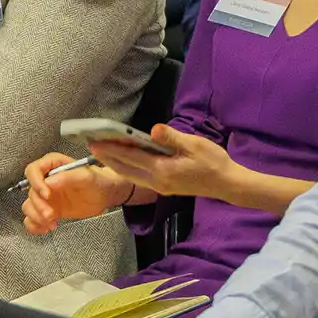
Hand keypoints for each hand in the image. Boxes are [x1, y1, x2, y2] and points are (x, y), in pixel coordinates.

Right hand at [22, 152, 134, 233]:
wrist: (106, 196)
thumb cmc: (98, 181)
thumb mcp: (86, 176)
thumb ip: (68, 177)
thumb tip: (49, 182)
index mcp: (53, 165)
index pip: (33, 170)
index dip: (36, 182)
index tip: (46, 194)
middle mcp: (46, 180)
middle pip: (30, 192)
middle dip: (39, 205)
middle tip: (51, 215)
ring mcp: (46, 196)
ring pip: (29, 206)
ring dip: (36, 217)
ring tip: (52, 223)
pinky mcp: (49, 209)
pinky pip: (33, 218)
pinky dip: (35, 225)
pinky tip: (46, 228)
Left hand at [88, 126, 238, 202]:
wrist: (226, 184)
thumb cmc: (213, 162)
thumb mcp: (195, 145)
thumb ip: (171, 137)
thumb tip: (153, 129)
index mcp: (163, 170)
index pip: (131, 158)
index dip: (111, 149)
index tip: (95, 142)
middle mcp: (157, 181)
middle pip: (125, 169)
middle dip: (107, 157)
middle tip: (90, 145)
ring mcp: (160, 187)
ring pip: (130, 175)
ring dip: (115, 164)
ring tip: (101, 153)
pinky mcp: (163, 187)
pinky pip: (138, 178)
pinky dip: (127, 169)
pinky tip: (122, 162)